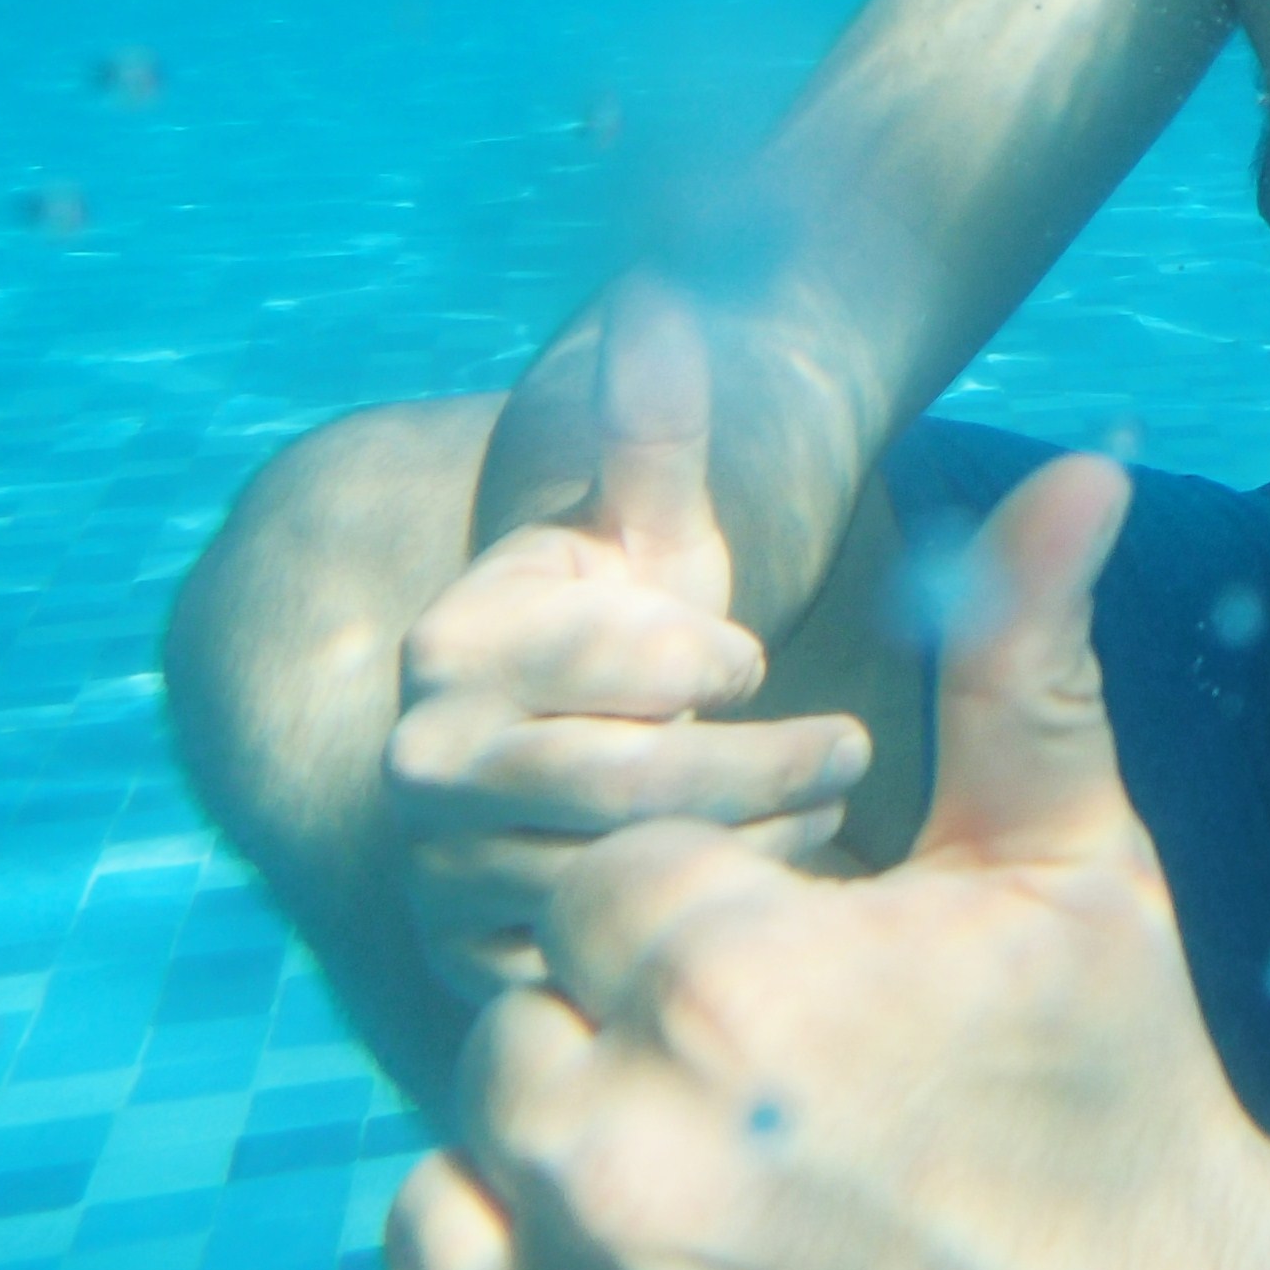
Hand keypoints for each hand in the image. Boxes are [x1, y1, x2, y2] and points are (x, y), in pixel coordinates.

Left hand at [278, 452, 1269, 1269]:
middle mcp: (630, 1173)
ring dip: (532, 1238)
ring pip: (430, 1227)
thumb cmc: (1132, 1122)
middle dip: (610, 1083)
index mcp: (737, 989)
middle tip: (759, 1146)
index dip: (677, 940)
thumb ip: (1022, 664)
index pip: (580, 895)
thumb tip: (1069, 468)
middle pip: (500, 1057)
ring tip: (703, 1265)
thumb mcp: (1076, 884)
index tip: (774, 1005)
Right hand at [387, 283, 872, 1005]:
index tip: (747, 650)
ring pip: (627, 884)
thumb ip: (654, 422)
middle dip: (758, 763)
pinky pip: (607, 972)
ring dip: (753, 846)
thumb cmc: (645, 609)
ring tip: (822, 810)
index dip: (705, 658)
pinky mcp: (481, 969)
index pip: (612, 668)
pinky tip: (768, 889)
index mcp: (454, 646)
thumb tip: (658, 297)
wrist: (596, 729)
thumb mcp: (661, 519)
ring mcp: (442, 876)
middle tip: (848, 747)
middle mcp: (421, 768)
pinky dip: (706, 931)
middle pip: (621, 790)